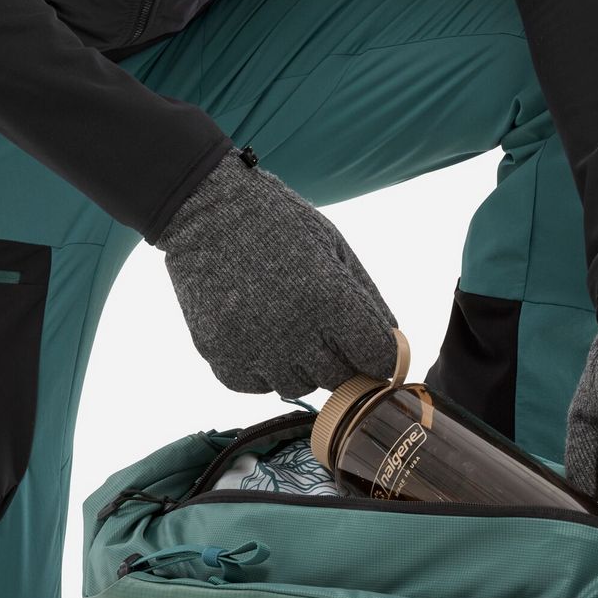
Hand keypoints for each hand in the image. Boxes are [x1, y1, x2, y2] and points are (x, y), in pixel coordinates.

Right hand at [157, 148, 397, 396]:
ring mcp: (254, 350)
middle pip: (341, 380)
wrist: (204, 211)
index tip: (375, 348)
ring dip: (302, 365)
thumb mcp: (334, 246)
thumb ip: (368, 299)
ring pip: (300, 385)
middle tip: (324, 328)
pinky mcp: (222, 359)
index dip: (382, 356)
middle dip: (342, 360)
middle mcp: (294, 333)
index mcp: (330, 300)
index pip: (378, 359)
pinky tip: (257, 332)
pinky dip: (262, 368)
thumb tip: (393, 344)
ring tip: (286, 324)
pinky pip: (258, 386)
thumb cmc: (278, 221)